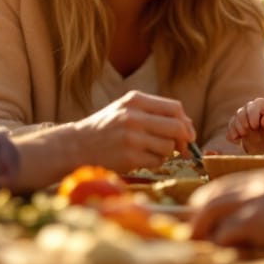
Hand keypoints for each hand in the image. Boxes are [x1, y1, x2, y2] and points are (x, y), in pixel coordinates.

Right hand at [71, 90, 195, 172]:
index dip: (186, 122)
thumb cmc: (106, 128)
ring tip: (149, 151)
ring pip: (169, 147)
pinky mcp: (129, 158)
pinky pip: (157, 162)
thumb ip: (154, 113)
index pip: (175, 108)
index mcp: (135, 100)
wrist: (75, 146)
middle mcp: (134, 116)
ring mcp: (131, 137)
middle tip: (182, 148)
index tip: (188, 134)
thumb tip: (188, 126)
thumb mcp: (126, 110)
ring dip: (165, 153)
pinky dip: (154, 163)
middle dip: (183, 140)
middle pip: (177, 128)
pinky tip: (140, 159)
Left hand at [189, 169, 263, 254]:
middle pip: (211, 196)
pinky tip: (221, 250)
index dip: (206, 200)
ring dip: (201, 229)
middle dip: (196, 215)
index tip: (197, 215)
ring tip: (197, 242)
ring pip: (210, 211)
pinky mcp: (255, 218)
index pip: (222, 185)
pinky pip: (224, 232)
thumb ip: (263, 201)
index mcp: (262, 177)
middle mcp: (254, 183)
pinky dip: (218, 242)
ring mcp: (253, 198)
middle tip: (191, 232)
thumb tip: (238, 220)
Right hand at [226, 98, 263, 153]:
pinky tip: (237, 142)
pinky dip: (232, 135)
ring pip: (234, 120)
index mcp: (260, 104)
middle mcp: (249, 108)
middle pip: (241, 112)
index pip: (253, 106)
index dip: (252, 115)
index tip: (255, 126)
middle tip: (247, 131)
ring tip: (244, 135)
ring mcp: (242, 118)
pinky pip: (230, 129)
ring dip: (237, 129)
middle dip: (243, 122)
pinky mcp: (237, 128)